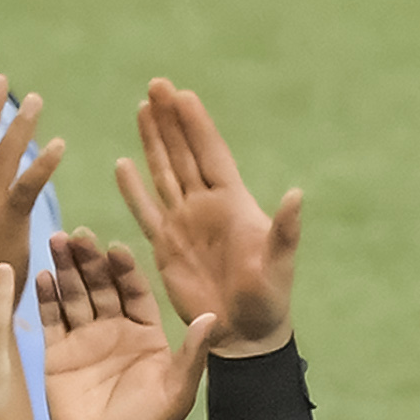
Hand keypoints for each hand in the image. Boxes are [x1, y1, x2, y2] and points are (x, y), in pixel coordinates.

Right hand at [37, 231, 218, 419]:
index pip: (133, 290)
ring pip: (74, 295)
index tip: (116, 249)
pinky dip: (46, 298)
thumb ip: (193, 353)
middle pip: (100, 286)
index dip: (124, 270)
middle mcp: (114, 330)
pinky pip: (52, 320)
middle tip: (78, 235)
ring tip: (56, 241)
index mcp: (144, 332)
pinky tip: (41, 276)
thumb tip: (213, 316)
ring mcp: (84, 340)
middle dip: (89, 260)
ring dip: (65, 269)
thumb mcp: (177, 391)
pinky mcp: (58, 355)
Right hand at [111, 79, 301, 354]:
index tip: (182, 95)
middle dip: (171, 120)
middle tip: (156, 85)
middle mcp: (206, 207)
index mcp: (233, 204)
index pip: (210, 154)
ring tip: (142, 109)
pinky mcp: (166, 248)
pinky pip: (146, 212)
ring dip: (153, 143)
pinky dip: (133, 190)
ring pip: (164, 174)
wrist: (243, 334)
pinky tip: (122, 165)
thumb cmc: (268, 299)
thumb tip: (297, 195)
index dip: (196, 125)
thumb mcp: (279, 264)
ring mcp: (184, 225)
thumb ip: (285, 230)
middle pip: (184, 154)